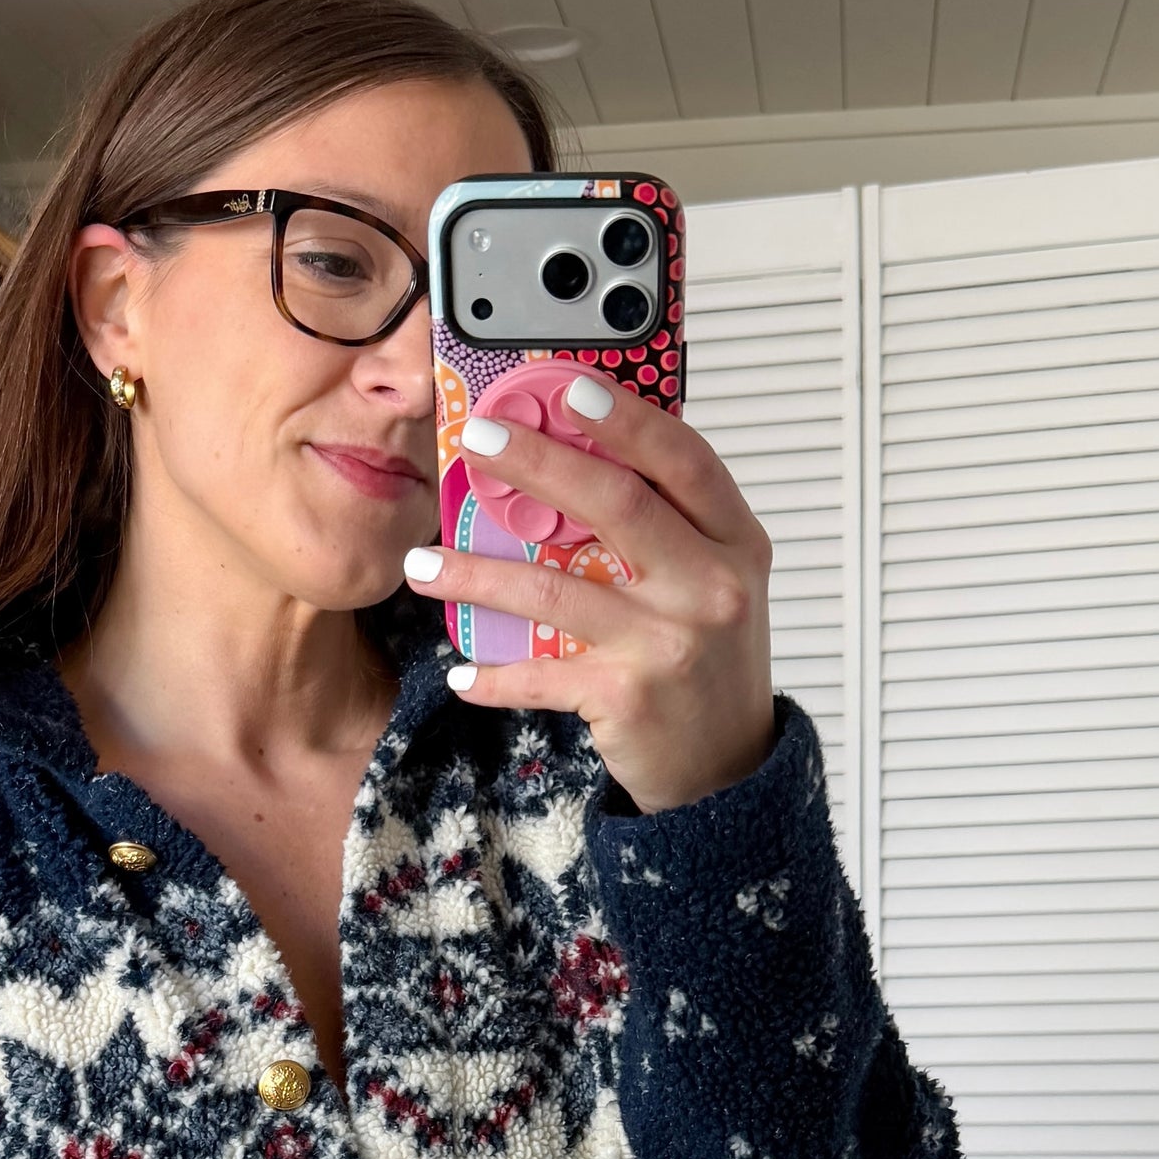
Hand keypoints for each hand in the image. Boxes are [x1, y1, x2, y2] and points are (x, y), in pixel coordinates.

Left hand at [403, 372, 774, 813]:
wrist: (727, 770)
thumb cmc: (709, 663)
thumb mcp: (714, 581)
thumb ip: (670, 525)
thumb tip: (579, 456)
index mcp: (735, 542)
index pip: (683, 460)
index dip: (626, 419)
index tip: (568, 387)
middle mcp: (710, 586)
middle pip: (616, 504)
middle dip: (538, 464)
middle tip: (479, 443)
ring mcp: (669, 642)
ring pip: (555, 590)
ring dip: (477, 575)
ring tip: (422, 562)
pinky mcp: (627, 696)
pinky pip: (540, 675)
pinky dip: (492, 676)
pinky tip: (460, 671)